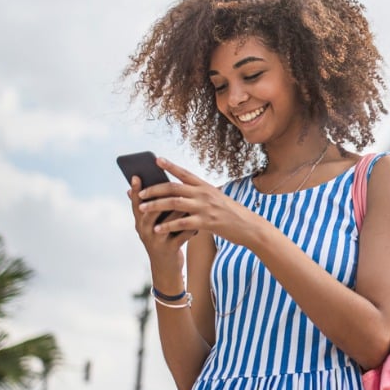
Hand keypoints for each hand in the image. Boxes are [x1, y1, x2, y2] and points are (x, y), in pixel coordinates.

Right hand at [127, 174, 186, 275]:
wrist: (165, 268)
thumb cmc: (162, 239)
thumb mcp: (152, 225)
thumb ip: (152, 208)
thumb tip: (151, 185)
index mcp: (140, 222)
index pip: (136, 203)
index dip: (136, 190)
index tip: (137, 175)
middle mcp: (145, 231)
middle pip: (150, 210)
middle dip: (160, 196)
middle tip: (171, 183)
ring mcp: (156, 241)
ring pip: (168, 222)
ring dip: (180, 209)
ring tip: (189, 198)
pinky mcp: (170, 250)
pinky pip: (182, 235)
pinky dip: (191, 226)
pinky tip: (199, 219)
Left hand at [136, 157, 258, 245]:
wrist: (249, 227)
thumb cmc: (231, 213)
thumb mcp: (217, 198)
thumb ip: (200, 194)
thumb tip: (180, 193)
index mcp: (206, 186)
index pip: (184, 173)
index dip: (170, 166)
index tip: (156, 160)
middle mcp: (204, 194)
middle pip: (174, 188)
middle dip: (154, 189)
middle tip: (140, 193)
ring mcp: (205, 208)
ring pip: (174, 203)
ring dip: (155, 205)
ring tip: (141, 208)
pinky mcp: (206, 222)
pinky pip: (182, 223)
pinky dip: (167, 226)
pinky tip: (157, 229)